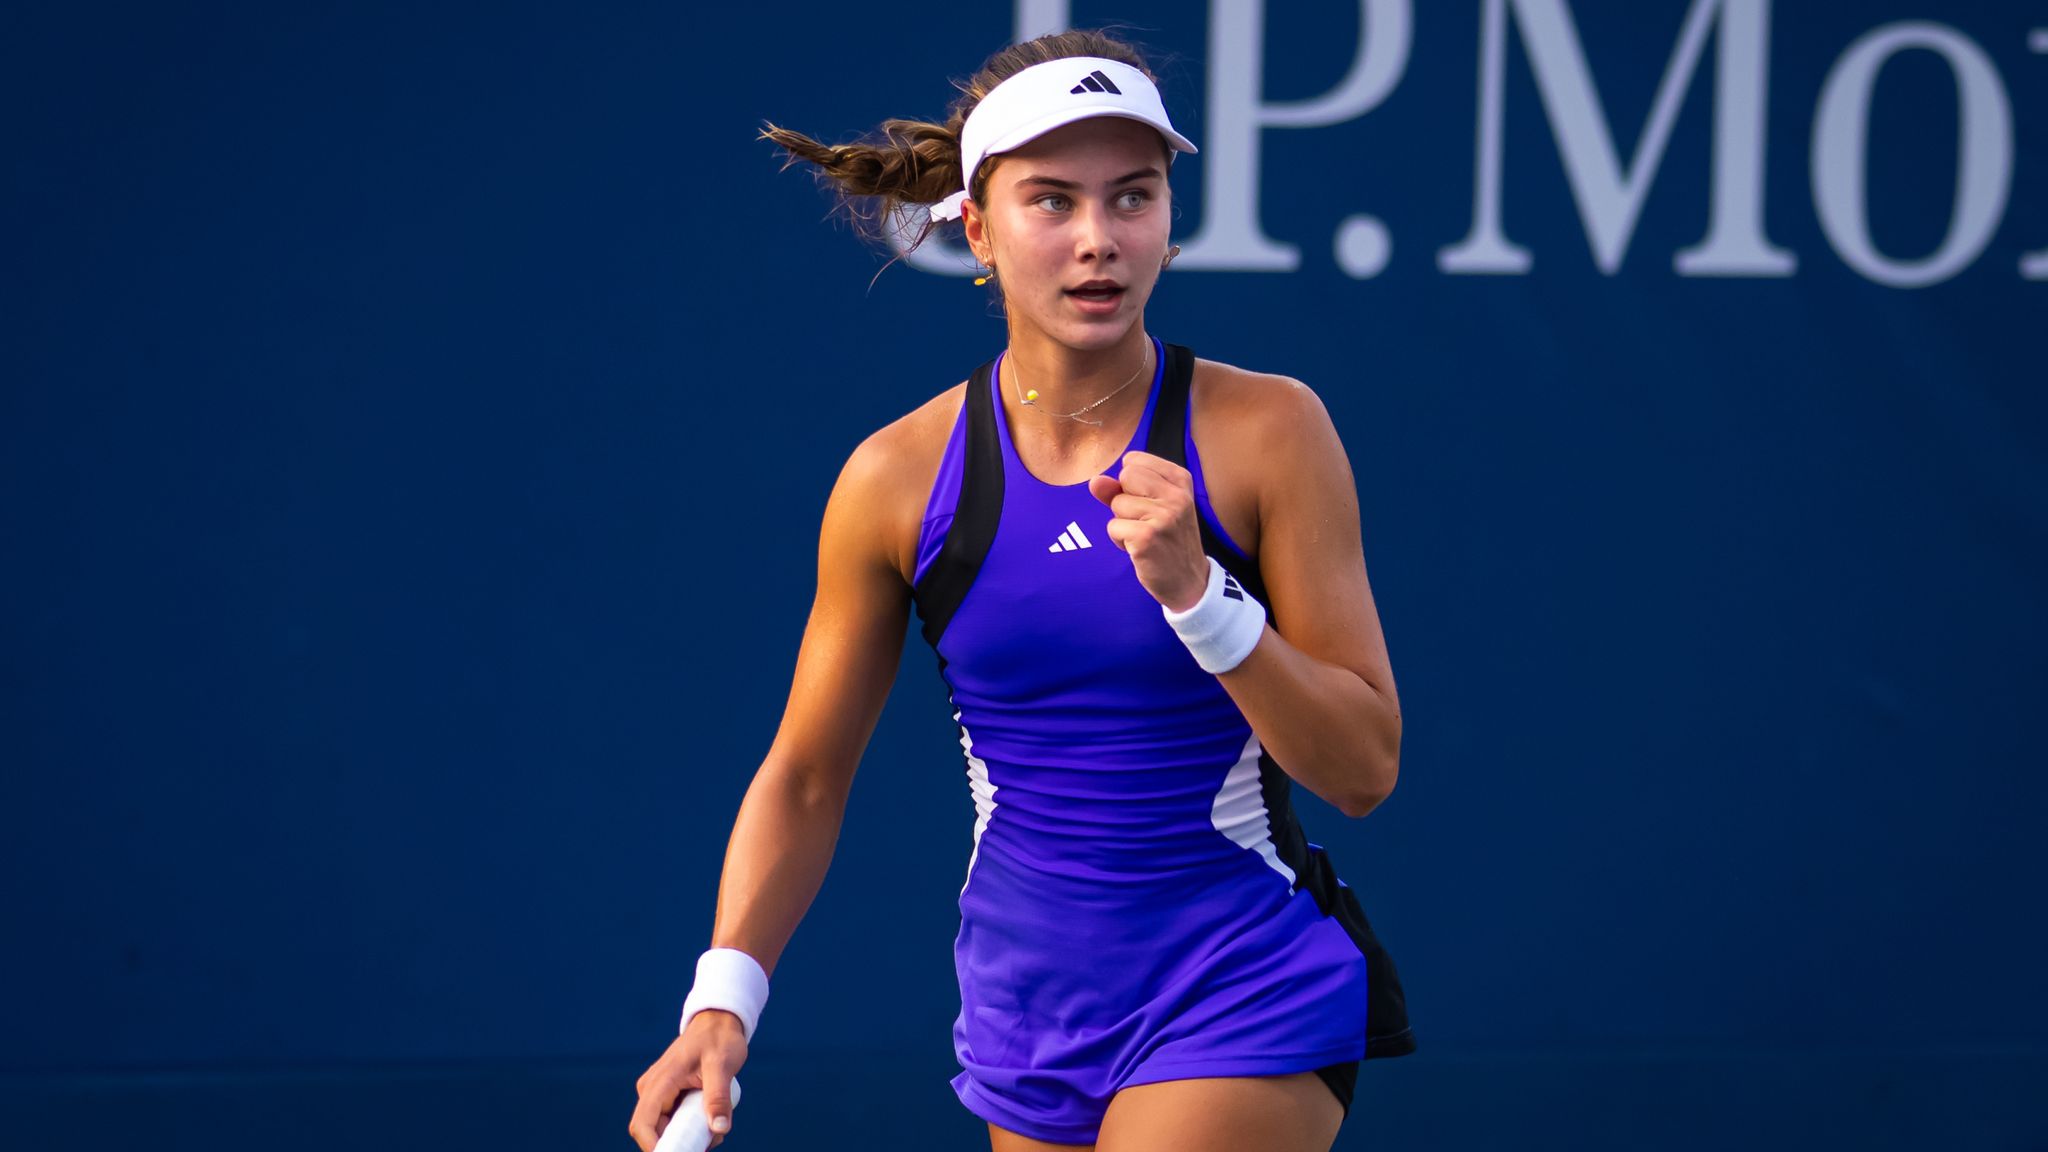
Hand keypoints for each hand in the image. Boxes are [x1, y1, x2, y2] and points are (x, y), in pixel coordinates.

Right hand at [629, 1010, 747, 1149]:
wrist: (718, 1023)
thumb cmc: (718, 1039)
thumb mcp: (722, 1066)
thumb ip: (718, 1097)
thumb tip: (719, 1129)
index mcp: (659, 1082)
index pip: (643, 1124)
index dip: (655, 1147)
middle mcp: (652, 1089)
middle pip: (653, 1131)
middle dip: (679, 1142)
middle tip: (710, 1141)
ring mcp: (658, 1093)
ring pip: (665, 1128)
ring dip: (687, 1135)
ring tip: (716, 1129)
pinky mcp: (668, 1096)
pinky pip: (673, 1120)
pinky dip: (690, 1126)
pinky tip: (711, 1121)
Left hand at [1088, 451, 1209, 612]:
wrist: (1189, 581)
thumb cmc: (1168, 540)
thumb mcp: (1154, 506)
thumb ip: (1121, 489)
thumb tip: (1095, 480)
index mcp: (1181, 480)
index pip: (1134, 461)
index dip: (1131, 485)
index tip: (1150, 503)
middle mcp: (1176, 495)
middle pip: (1125, 476)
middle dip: (1125, 500)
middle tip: (1145, 521)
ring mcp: (1163, 516)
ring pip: (1116, 504)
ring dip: (1122, 523)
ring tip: (1144, 537)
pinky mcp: (1147, 537)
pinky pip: (1113, 527)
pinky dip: (1119, 540)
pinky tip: (1139, 549)